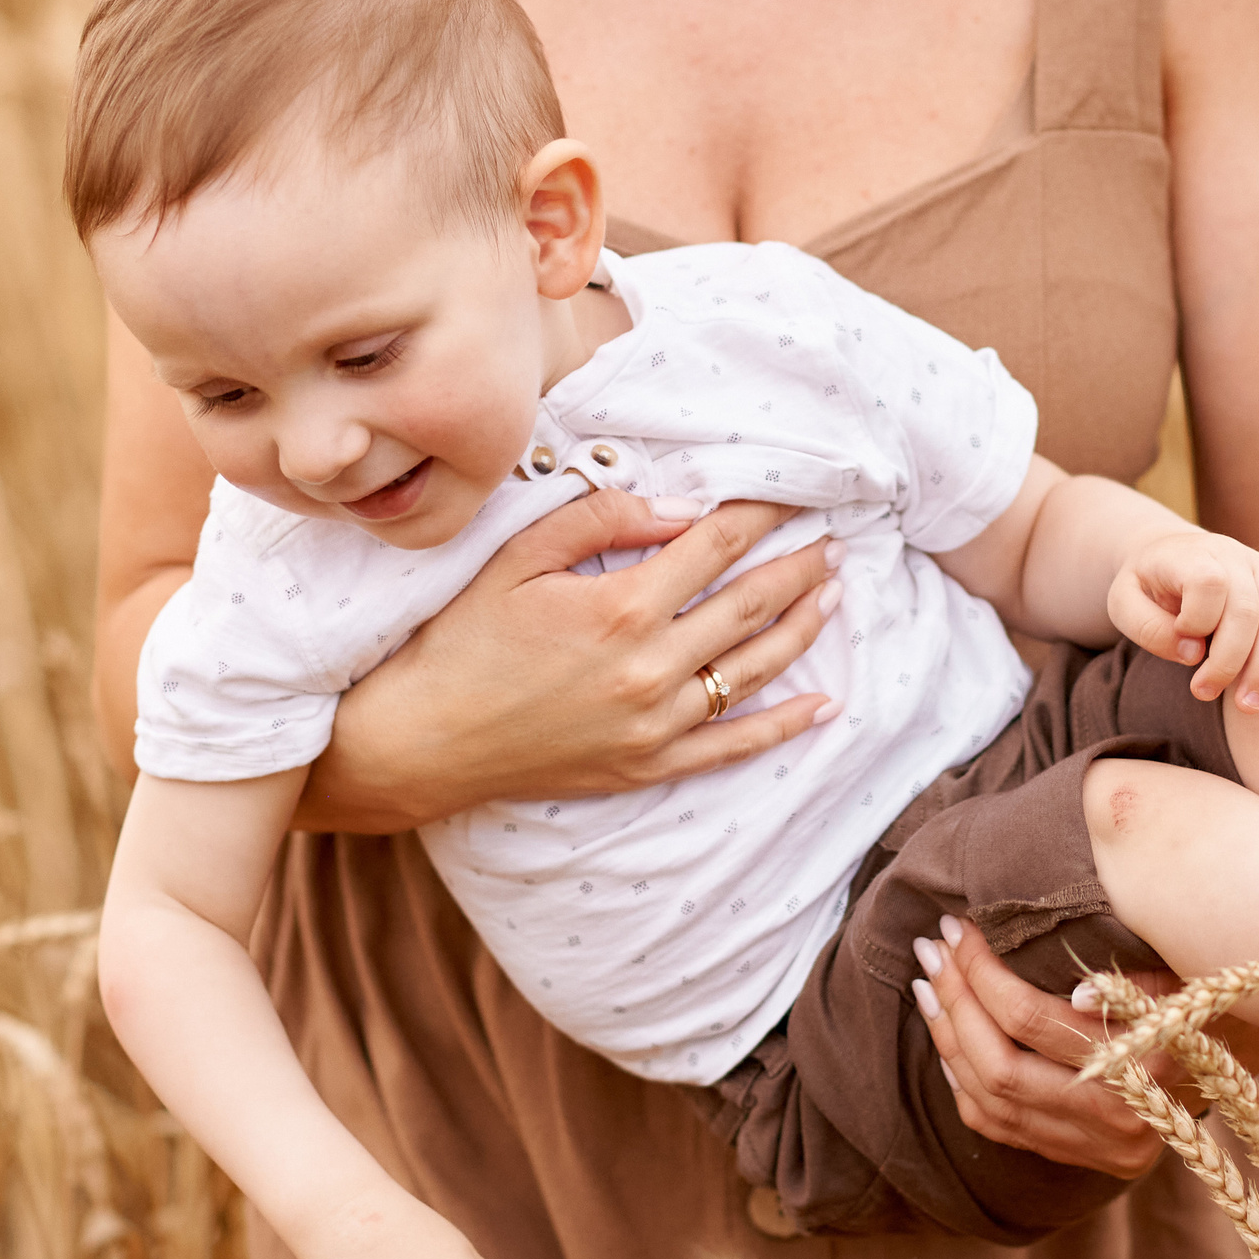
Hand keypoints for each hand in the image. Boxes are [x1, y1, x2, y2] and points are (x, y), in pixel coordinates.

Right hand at [299, 492, 840, 830]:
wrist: (424, 739)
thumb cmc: (462, 639)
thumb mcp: (519, 559)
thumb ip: (601, 521)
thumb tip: (681, 507)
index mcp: (622, 607)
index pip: (715, 544)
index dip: (758, 514)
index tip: (789, 493)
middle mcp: (651, 667)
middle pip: (750, 604)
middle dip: (798, 566)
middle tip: (833, 541)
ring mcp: (656, 723)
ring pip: (754, 669)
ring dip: (803, 628)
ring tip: (834, 595)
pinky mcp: (647, 765)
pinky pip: (733, 746)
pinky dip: (784, 726)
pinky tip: (823, 705)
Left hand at [911, 916, 1258, 1174]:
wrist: (1250, 1040)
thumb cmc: (1213, 984)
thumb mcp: (1186, 969)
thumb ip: (1132, 982)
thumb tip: (1073, 993)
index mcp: (1149, 1067)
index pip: (1034, 1022)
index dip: (983, 972)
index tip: (959, 927)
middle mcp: (1124, 1121)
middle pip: (1002, 1068)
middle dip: (955, 1002)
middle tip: (932, 948)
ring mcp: (1102, 1149)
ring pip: (992, 1102)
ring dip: (949, 1039)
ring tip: (930, 984)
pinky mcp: (1088, 1159)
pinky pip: (1003, 1127)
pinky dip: (964, 1081)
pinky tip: (949, 1036)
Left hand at [1106, 528, 1258, 710]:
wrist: (1173, 556)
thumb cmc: (1146, 588)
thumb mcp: (1123, 604)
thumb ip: (1148, 628)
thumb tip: (1193, 653)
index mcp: (1192, 554)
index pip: (1209, 583)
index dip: (1198, 620)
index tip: (1181, 640)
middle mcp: (1235, 556)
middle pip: (1248, 610)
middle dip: (1229, 662)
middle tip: (1204, 694)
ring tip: (1247, 706)